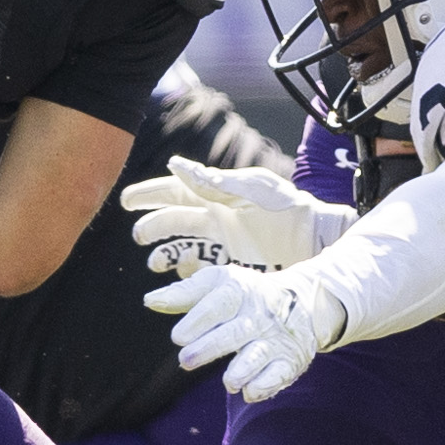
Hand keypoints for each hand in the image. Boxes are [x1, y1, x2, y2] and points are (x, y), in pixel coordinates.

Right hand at [122, 155, 354, 276]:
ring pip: (183, 249)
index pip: (175, 191)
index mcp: (218, 195)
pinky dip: (187, 276)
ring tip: (155, 263)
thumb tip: (174, 165)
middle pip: (173, 220)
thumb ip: (214, 182)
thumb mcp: (251, 190)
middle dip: (152, 226)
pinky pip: (201, 273)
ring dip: (165, 255)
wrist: (318, 240)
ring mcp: (223, 246)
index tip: (127, 201)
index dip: (150, 195)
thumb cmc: (289, 208)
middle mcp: (216, 219)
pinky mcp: (233, 270)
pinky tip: (181, 279)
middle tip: (138, 236)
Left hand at [144, 265, 347, 401]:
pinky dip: (265, 385)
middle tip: (185, 360)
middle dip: (210, 347)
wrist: (305, 301)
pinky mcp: (289, 359)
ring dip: (243, 369)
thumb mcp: (218, 284)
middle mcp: (258, 314)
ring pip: (258, 354)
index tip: (177, 337)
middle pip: (234, 331)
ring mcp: (275, 338)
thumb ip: (184, 294)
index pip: (219, 303)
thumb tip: (149, 301)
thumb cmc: (245, 294)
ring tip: (228, 382)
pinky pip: (279, 374)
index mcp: (239, 290)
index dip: (198, 320)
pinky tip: (249, 392)